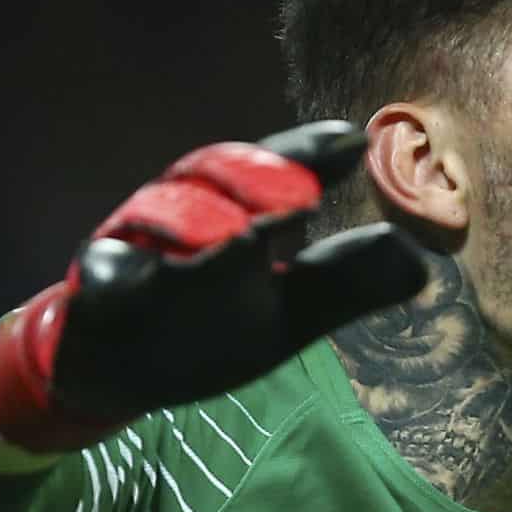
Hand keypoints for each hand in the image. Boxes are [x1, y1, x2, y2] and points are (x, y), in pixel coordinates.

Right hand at [0, 122, 426, 454]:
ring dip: (193, 218)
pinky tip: (119, 279)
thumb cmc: (205, 326)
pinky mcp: (92, 296)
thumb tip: (418, 261)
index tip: (352, 141)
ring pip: (157, 218)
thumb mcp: (286, 316)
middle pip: (213, 179)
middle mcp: (185, 219)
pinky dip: (110, 276)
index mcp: (237, 218)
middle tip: (302, 189)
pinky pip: (99, 281)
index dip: (307, 155)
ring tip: (235, 234)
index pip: (275, 177)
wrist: (115, 371)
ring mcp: (136, 252)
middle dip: (254, 178)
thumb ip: (344, 286)